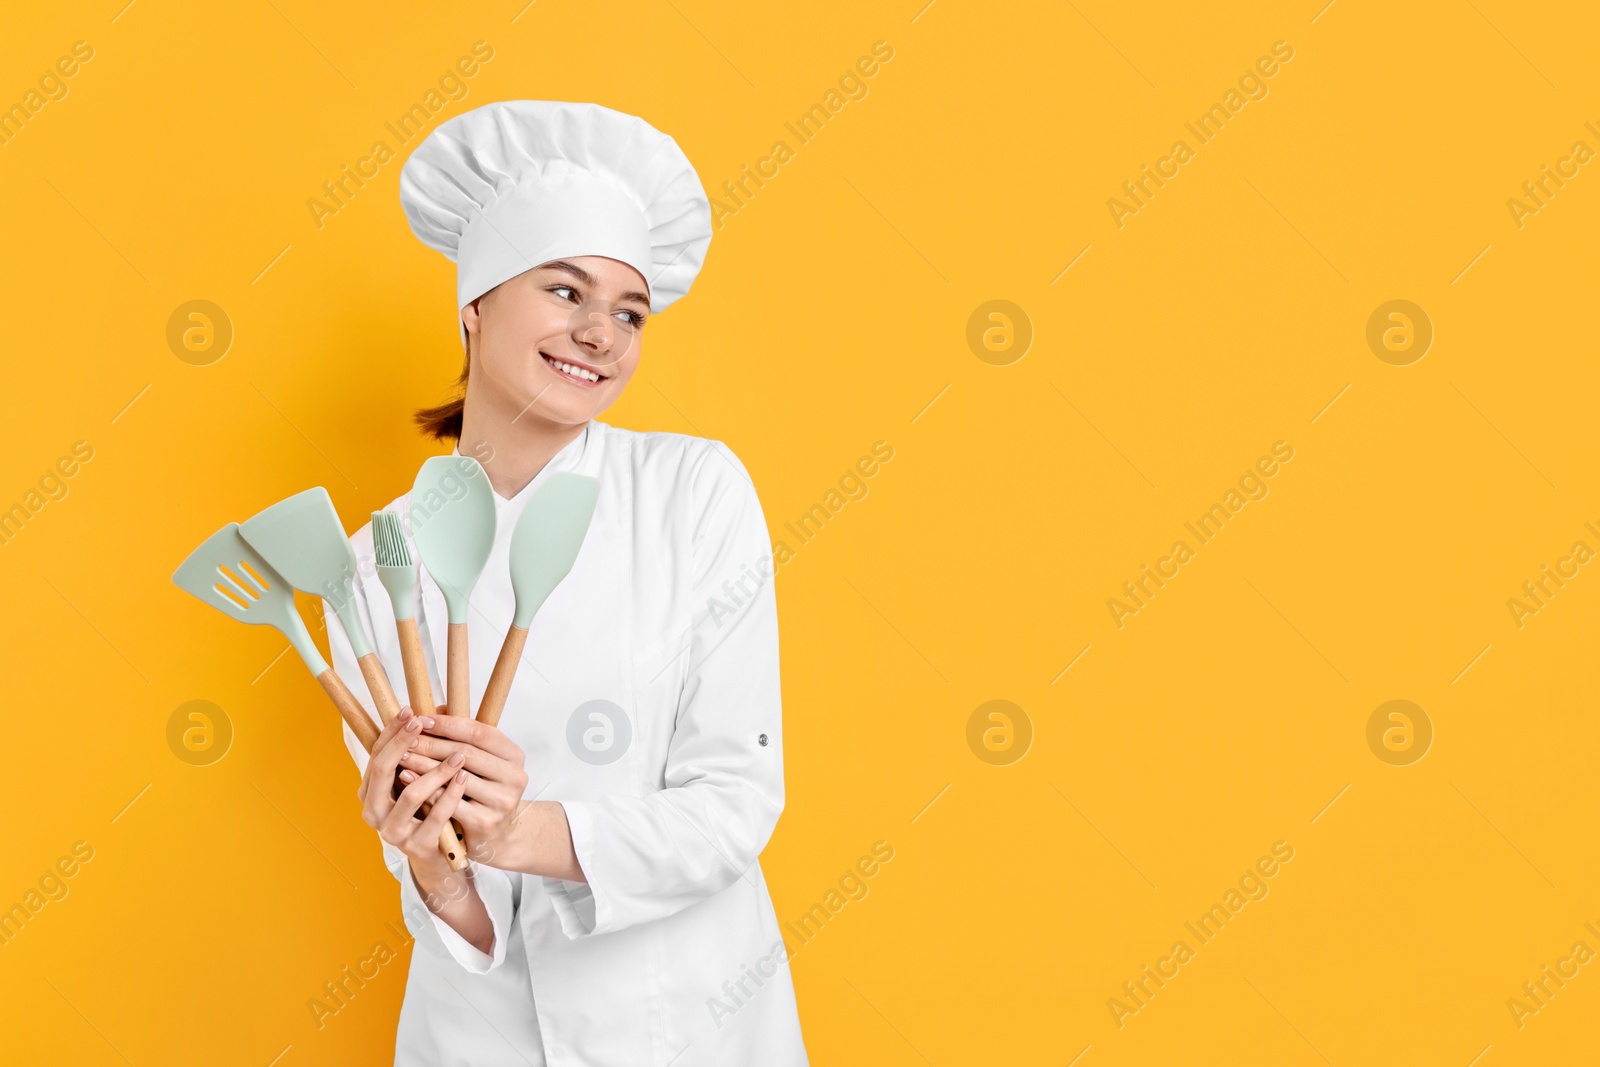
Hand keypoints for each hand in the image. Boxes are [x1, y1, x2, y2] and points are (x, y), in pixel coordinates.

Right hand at [358, 706, 470, 874]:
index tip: (409, 711)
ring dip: (435, 770)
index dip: (391, 732)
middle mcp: (374, 812)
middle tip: (422, 722)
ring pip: (411, 793)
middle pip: (383, 769)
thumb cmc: (426, 810)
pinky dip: (450, 795)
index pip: (376, 754)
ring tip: (458, 754)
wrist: (439, 855)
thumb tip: (426, 712)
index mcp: (370, 792)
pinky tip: (464, 779)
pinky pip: (435, 816)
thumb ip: (415, 754)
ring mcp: (393, 831)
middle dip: (403, 742)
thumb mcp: (417, 780)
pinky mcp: (417, 846)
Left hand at [395, 712, 529, 866]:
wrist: (495, 836)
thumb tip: (437, 708)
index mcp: (515, 756)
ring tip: (401, 755)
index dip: (448, 724)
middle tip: (406, 737)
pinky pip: (450, 802)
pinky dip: (425, 788)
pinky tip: (407, 778)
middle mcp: (514, 777)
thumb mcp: (482, 761)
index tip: (422, 719)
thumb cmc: (482, 791)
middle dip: (431, 743)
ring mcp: (502, 801)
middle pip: (466, 753)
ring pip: (455, 777)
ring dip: (423, 764)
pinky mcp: (486, 822)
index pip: (479, 732)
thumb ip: (463, 736)